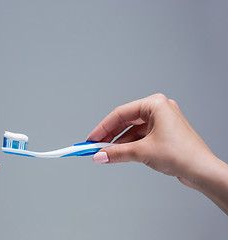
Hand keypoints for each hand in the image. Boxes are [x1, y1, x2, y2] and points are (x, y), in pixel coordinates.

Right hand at [87, 94, 221, 189]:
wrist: (202, 171)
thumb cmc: (182, 155)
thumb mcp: (142, 152)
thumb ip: (116, 153)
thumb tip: (99, 155)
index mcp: (155, 104)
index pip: (121, 113)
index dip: (103, 127)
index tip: (91, 138)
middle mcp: (159, 109)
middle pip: (126, 120)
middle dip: (110, 135)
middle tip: (96, 146)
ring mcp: (162, 121)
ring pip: (133, 129)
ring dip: (119, 141)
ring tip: (106, 152)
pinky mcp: (164, 132)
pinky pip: (141, 135)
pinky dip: (129, 144)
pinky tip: (120, 153)